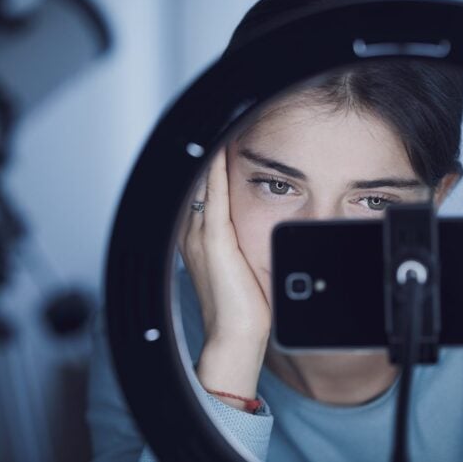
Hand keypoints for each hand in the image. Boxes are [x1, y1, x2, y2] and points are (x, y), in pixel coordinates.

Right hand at [177, 147, 270, 406]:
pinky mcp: (215, 241)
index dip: (209, 164)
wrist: (234, 338)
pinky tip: (221, 152)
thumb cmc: (242, 311)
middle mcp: (193, 233)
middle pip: (199, 181)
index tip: (221, 141)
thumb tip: (269, 228)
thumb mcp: (243, 269)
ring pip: (204, 184)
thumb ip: (247, 243)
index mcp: (199, 239)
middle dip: (208, 154)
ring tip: (220, 128)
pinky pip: (214, 197)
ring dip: (211, 156)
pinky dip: (216, 172)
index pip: (202, 190)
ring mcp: (201, 235)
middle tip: (219, 124)